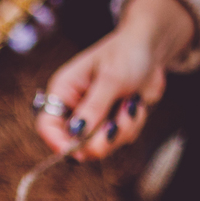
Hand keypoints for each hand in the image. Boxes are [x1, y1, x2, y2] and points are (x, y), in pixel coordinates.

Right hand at [36, 0, 194, 160]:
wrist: (152, 48)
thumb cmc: (127, 53)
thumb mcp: (111, 78)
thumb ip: (94, 108)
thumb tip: (77, 134)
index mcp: (63, 91)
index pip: (47, 125)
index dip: (58, 142)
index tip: (77, 153)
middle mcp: (74, 108)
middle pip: (75, 143)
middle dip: (101, 137)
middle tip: (117, 125)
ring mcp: (93, 118)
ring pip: (101, 145)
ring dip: (122, 129)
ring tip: (131, 103)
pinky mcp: (111, 123)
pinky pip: (119, 140)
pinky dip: (132, 125)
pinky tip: (136, 104)